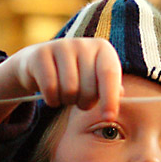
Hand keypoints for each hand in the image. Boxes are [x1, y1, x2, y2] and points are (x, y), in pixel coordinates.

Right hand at [0, 38, 122, 123]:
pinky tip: (51, 95)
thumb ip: (111, 89)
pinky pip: (50, 88)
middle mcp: (83, 43)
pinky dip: (51, 99)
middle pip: (88, 88)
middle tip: (79, 100)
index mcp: (102, 48)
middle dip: (84, 102)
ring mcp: (60, 46)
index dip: (110, 98)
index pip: (109, 74)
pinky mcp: (40, 54)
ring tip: (65, 95)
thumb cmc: (75, 76)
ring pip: (69, 90)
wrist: (39, 64)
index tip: (109, 118)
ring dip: (66, 101)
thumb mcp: (95, 81)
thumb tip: (121, 95)